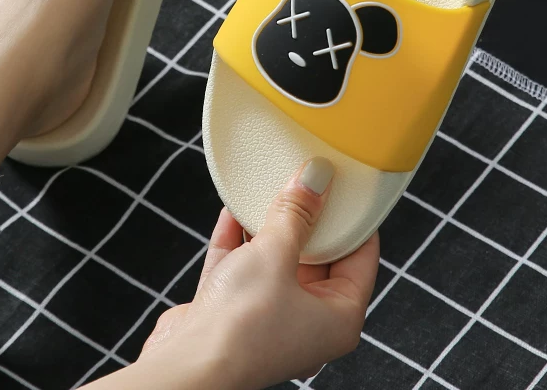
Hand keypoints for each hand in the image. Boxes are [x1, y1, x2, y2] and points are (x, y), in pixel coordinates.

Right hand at [141, 157, 379, 387]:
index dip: (353, 218)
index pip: (360, 257)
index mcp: (339, 317)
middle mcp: (308, 322)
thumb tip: (315, 179)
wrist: (186, 367)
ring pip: (276, 261)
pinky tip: (234, 208)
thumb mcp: (276, 253)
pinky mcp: (234, 316)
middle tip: (305, 180)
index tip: (345, 185)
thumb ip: (296, 212)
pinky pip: (243, 268)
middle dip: (306, 217)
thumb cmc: (242, 328)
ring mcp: (270, 319)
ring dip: (269, 225)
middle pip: (317, 256)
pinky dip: (240, 239)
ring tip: (268, 186)